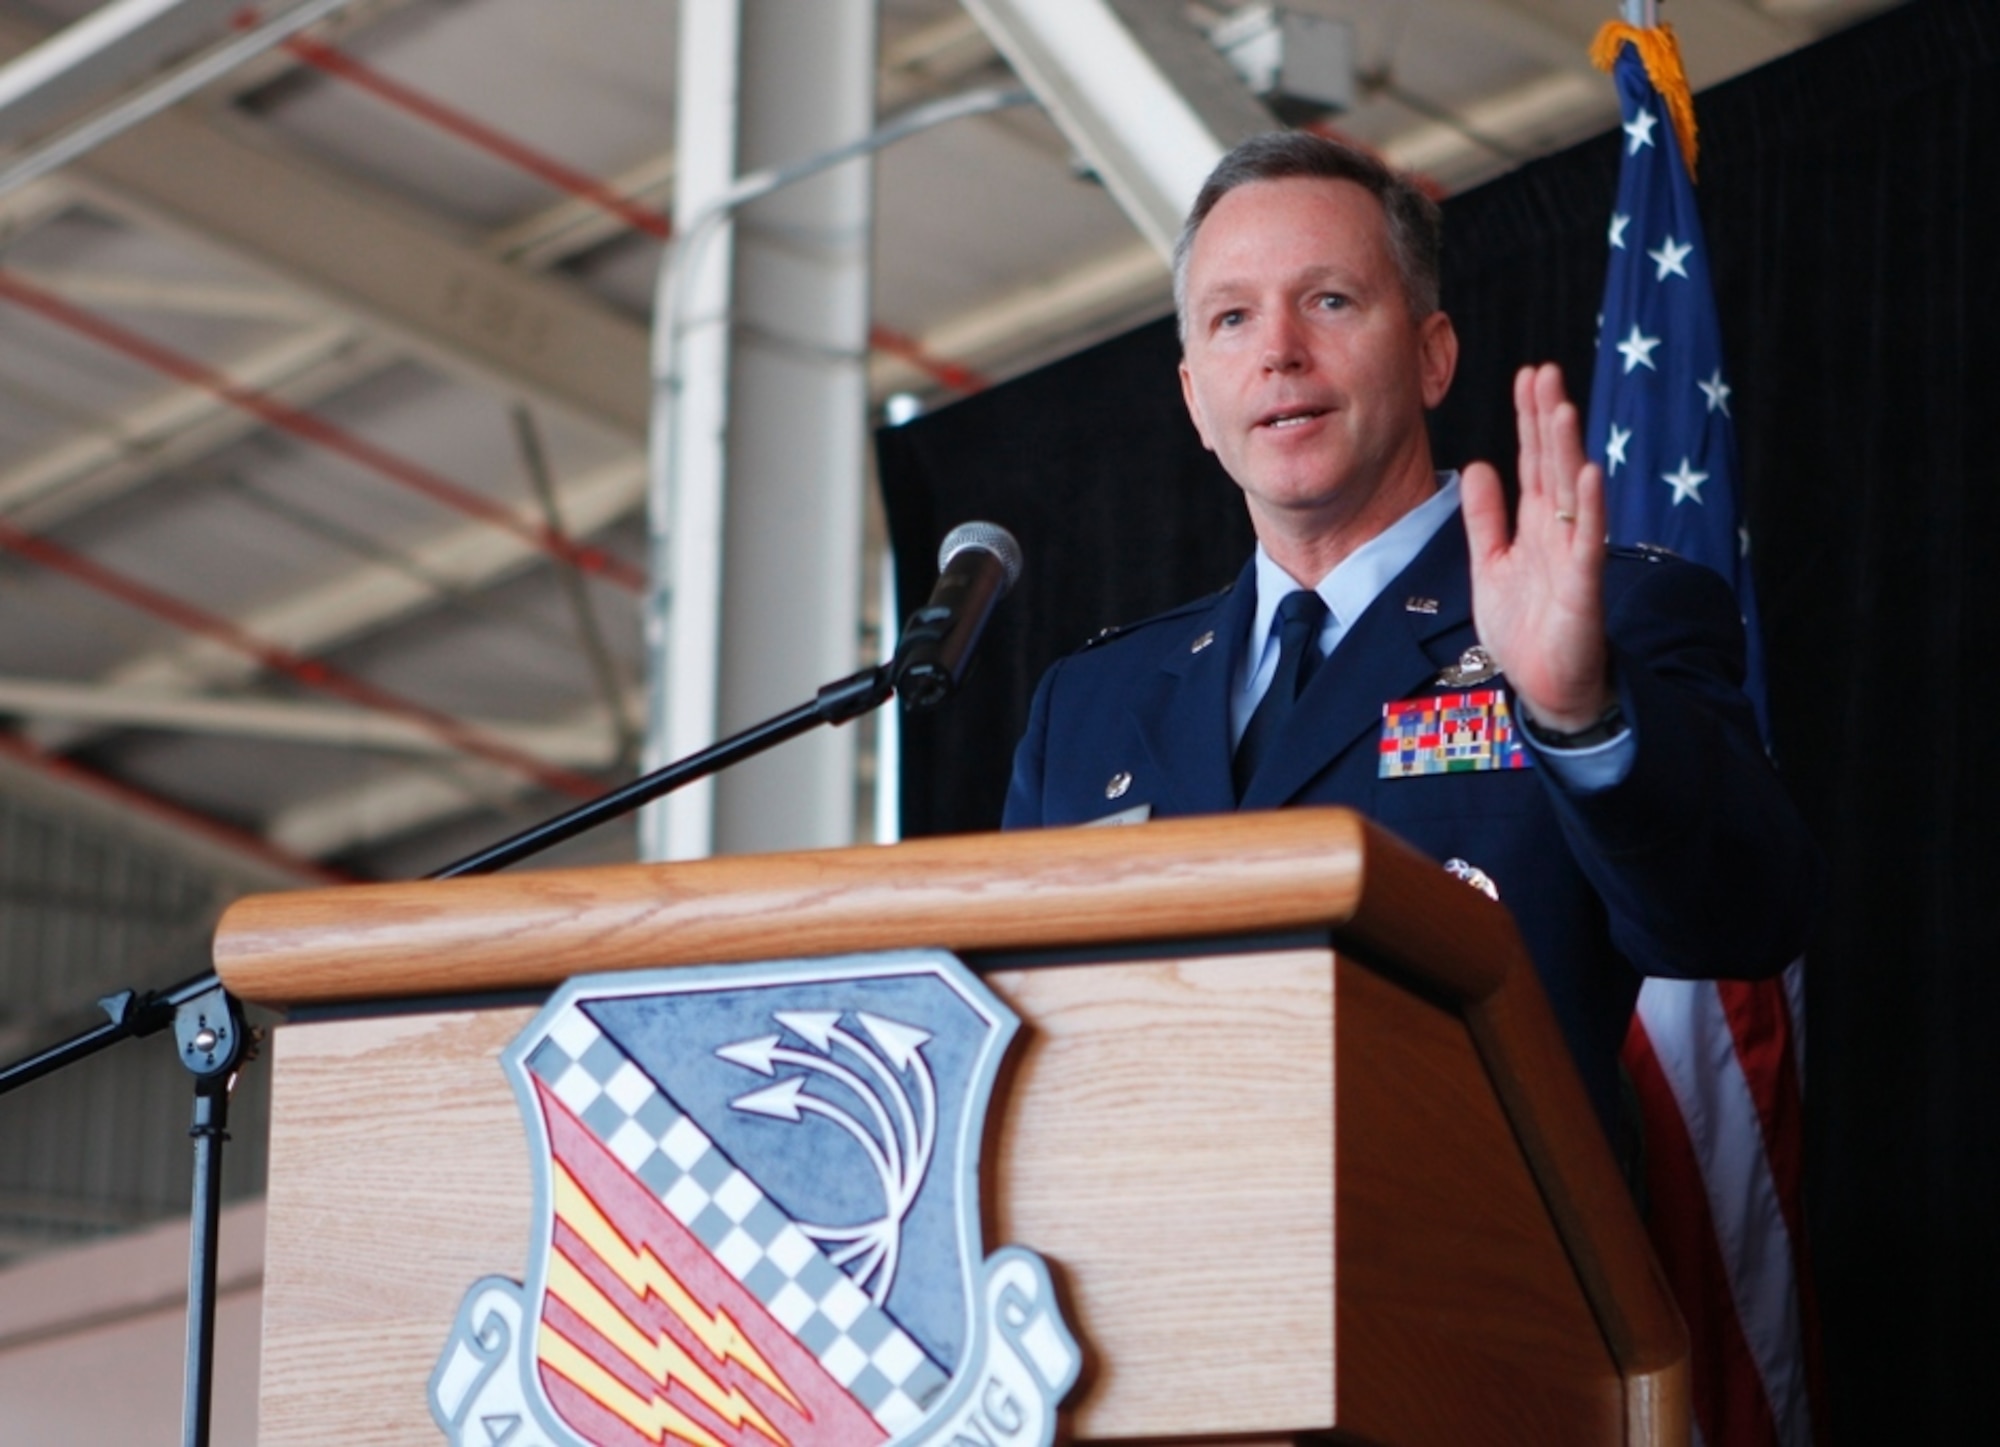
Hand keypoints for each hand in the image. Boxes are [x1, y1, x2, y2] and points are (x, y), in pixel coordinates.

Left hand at [1460, 363, 1613, 731]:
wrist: (1547, 685)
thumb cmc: (1524, 626)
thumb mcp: (1490, 563)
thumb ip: (1485, 518)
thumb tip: (1478, 466)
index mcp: (1535, 525)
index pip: (1532, 461)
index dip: (1529, 420)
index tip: (1528, 376)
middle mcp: (1558, 531)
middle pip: (1552, 465)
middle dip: (1547, 420)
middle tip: (1544, 372)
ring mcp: (1574, 555)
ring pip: (1572, 493)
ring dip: (1568, 450)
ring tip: (1562, 407)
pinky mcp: (1583, 586)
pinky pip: (1587, 541)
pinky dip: (1589, 508)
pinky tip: (1588, 473)